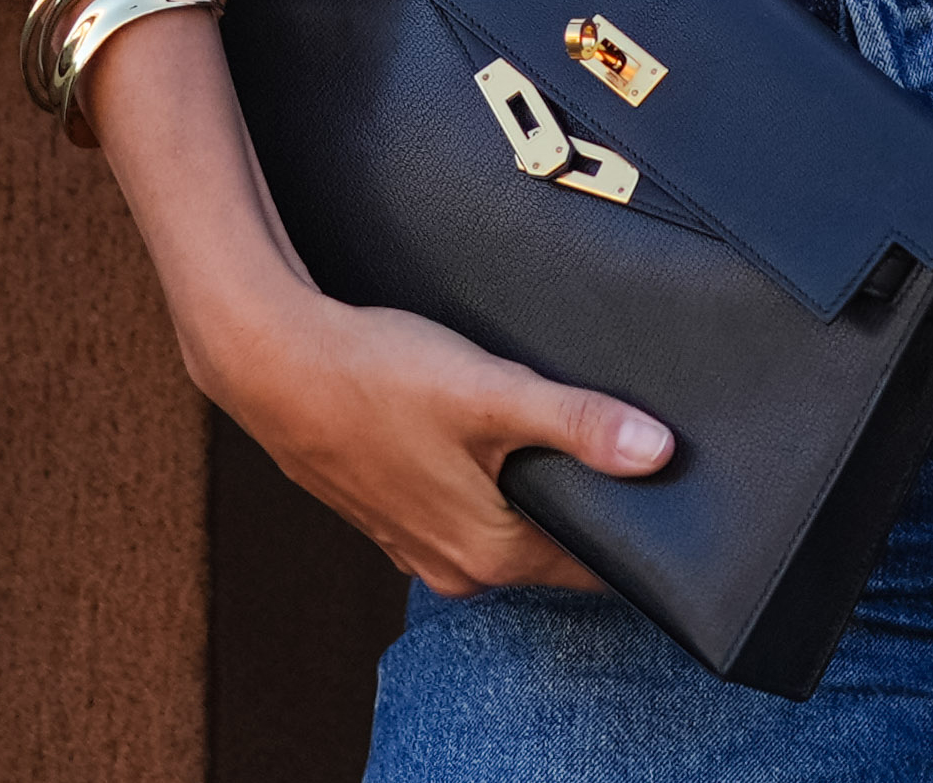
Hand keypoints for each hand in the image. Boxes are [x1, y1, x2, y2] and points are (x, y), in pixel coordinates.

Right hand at [182, 280, 677, 597]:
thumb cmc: (377, 376)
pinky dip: (478, 478)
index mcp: (492, 555)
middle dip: (582, 498)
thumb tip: (658, 453)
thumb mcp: (491, 392)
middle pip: (551, 543)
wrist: (272, 363)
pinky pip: (460, 508)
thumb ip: (577, 423)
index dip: (634, 523)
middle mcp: (456, 569)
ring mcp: (416, 546)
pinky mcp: (389, 515)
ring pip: (503, 524)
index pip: (597, 564)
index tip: (661, 481)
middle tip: (606, 435)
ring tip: (535, 422)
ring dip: (526, 485)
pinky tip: (470, 430)